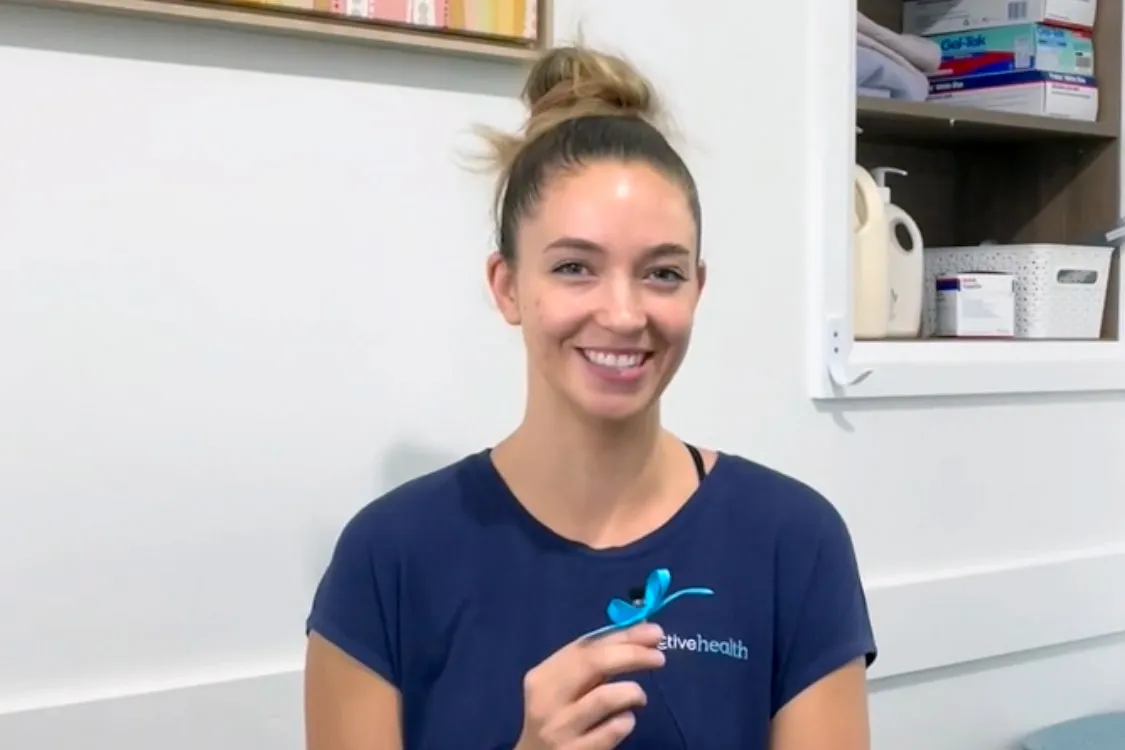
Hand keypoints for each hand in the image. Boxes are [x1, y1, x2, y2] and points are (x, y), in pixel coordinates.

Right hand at [514, 623, 665, 749]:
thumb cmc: (557, 717)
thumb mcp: (564, 688)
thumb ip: (593, 662)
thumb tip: (638, 632)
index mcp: (543, 676)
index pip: (585, 646)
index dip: (623, 635)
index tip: (654, 632)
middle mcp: (547, 700)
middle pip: (593, 664)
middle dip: (632, 655)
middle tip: (658, 657)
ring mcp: (560, 729)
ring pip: (604, 697)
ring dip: (632, 691)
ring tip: (638, 696)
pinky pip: (612, 730)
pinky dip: (626, 720)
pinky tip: (625, 720)